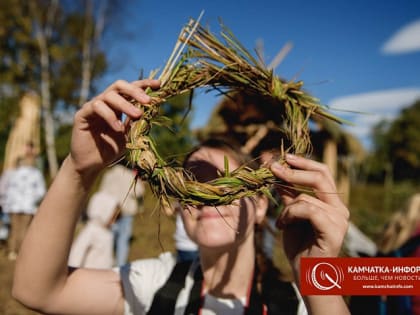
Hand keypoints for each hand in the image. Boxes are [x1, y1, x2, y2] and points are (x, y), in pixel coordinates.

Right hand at [70, 79, 159, 176]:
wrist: (91, 165)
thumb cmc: (110, 150)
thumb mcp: (129, 135)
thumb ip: (137, 123)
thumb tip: (151, 110)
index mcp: (117, 105)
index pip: (130, 89)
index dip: (144, 84)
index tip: (158, 85)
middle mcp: (105, 102)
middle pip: (119, 86)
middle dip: (135, 91)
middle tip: (148, 101)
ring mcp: (93, 106)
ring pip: (109, 95)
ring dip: (125, 104)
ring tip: (137, 115)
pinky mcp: (82, 114)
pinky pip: (97, 107)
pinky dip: (110, 116)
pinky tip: (119, 128)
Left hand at [270, 154, 348, 269]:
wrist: (306, 274)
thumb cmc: (299, 245)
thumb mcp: (290, 214)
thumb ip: (288, 194)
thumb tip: (278, 170)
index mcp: (333, 202)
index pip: (323, 173)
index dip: (304, 163)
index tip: (284, 157)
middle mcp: (340, 208)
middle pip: (320, 177)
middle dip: (294, 171)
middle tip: (274, 168)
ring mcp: (340, 219)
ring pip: (305, 198)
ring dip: (285, 208)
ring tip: (280, 222)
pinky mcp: (334, 231)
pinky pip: (307, 210)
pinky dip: (290, 215)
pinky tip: (283, 225)